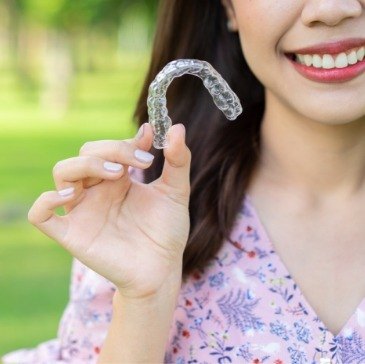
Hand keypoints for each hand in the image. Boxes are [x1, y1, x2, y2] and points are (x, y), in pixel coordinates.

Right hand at [28, 123, 190, 298]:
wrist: (162, 269)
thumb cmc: (167, 231)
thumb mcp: (176, 192)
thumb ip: (178, 160)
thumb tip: (176, 126)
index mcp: (119, 179)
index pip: (110, 147)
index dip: (127, 141)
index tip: (150, 140)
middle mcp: (98, 190)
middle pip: (86, 153)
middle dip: (112, 150)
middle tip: (141, 163)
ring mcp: (84, 210)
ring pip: (62, 173)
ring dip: (85, 165)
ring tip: (115, 173)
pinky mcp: (73, 234)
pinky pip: (42, 215)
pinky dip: (46, 201)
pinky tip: (71, 195)